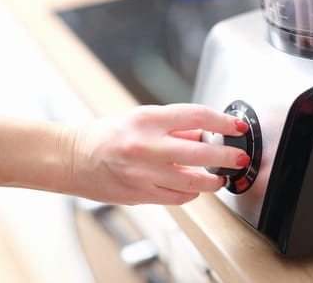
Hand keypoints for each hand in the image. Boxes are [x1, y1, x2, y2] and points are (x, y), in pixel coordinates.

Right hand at [63, 104, 250, 204]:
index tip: (236, 126)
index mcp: (147, 120)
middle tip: (239, 158)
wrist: (73, 158)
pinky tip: (194, 188)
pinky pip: (176, 198)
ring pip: (192, 182)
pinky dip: (191, 193)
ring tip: (220, 178)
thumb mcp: (140, 118)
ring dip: (212, 181)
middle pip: (200, 152)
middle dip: (227, 157)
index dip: (222, 121)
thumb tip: (203, 133)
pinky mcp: (140, 194)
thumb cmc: (105, 136)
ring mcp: (143, 173)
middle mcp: (146, 146)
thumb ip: (173, 126)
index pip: (196, 116)